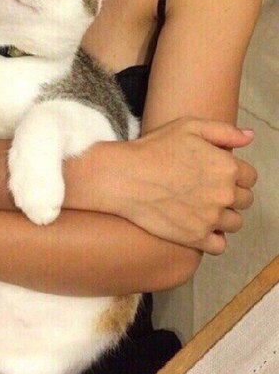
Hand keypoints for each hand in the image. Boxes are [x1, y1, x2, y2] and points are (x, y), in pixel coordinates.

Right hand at [118, 117, 256, 254]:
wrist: (123, 177)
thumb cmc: (153, 149)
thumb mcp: (188, 126)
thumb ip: (224, 131)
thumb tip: (250, 138)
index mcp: (227, 167)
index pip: (249, 177)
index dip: (235, 175)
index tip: (217, 175)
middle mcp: (224, 194)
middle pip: (244, 200)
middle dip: (230, 195)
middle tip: (207, 190)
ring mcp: (210, 218)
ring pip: (235, 223)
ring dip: (224, 217)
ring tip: (203, 209)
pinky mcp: (195, 237)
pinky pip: (219, 246)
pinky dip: (213, 239)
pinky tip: (199, 227)